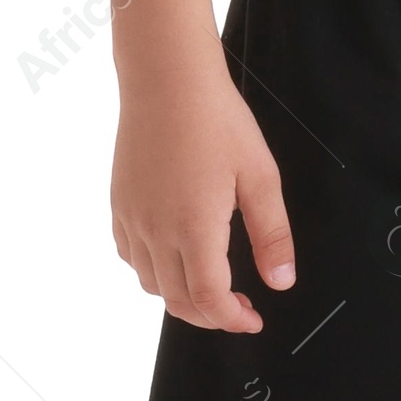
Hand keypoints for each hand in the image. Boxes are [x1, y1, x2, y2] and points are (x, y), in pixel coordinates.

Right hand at [111, 53, 295, 330]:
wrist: (167, 79)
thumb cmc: (218, 121)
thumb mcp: (261, 177)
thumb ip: (272, 235)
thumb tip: (281, 282)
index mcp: (195, 229)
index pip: (210, 300)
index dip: (232, 320)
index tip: (253, 320)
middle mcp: (156, 231)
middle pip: (178, 301)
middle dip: (211, 316)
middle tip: (239, 308)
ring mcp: (132, 218)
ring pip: (150, 283)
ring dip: (181, 297)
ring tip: (211, 284)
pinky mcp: (119, 204)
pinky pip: (130, 256)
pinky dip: (153, 271)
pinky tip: (175, 256)